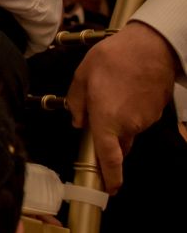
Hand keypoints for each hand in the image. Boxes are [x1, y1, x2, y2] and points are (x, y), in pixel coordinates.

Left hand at [68, 23, 174, 195]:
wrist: (151, 45)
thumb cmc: (115, 58)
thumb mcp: (83, 75)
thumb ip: (76, 103)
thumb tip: (78, 121)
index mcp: (106, 120)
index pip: (109, 159)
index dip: (110, 177)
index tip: (110, 188)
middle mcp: (128, 125)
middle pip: (119, 145)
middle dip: (111, 139)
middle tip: (104, 115)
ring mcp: (145, 119)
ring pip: (130, 130)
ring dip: (122, 120)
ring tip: (117, 92)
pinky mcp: (157, 111)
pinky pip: (142, 118)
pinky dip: (134, 109)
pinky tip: (130, 89)